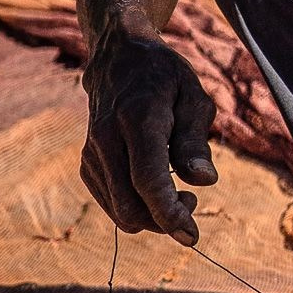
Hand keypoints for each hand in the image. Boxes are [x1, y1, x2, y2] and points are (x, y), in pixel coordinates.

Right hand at [80, 28, 216, 244]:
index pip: (147, 179)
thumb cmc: (164, 77)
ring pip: (119, 211)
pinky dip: (136, 207)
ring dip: (152, 215)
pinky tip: (155, 187)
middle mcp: (106, 139)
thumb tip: (204, 181)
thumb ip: (196, 140)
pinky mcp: (87, 164)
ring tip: (178, 190)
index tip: (191, 235)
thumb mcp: (193, 96)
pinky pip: (112, 204)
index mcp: (138, 119)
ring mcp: (92, 154)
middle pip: (130, 205)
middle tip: (192, 200)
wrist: (118, 57)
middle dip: (165, 220)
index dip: (169, 213)